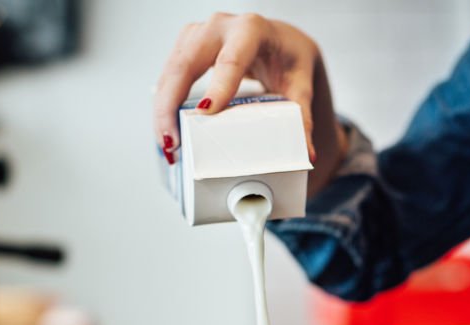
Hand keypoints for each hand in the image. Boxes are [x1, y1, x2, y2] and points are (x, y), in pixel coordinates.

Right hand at [153, 12, 346, 185]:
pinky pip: (168, 75)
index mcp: (252, 30)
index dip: (218, 86)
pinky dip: (164, 104)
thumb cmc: (289, 59)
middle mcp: (220, 26)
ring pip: (170, 70)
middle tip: (172, 142)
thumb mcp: (300, 85)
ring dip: (162, 109)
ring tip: (167, 145)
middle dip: (172, 104)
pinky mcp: (187, 47)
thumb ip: (303, 117)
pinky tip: (165, 130)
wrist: (281, 42)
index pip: (231, 58)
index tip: (206, 113)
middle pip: (186, 63)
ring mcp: (199, 34)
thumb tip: (306, 153)